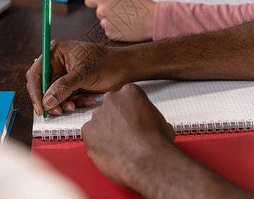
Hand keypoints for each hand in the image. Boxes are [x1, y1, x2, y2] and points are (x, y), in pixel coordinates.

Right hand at [26, 40, 129, 115]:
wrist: (125, 69)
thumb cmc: (107, 64)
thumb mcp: (84, 74)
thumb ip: (63, 87)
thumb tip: (46, 101)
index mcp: (55, 52)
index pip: (36, 73)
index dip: (36, 91)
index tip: (41, 107)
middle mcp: (57, 62)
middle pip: (42, 86)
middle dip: (51, 99)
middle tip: (59, 110)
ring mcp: (64, 74)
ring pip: (54, 95)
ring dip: (64, 102)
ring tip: (76, 104)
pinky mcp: (71, 84)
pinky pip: (65, 98)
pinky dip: (74, 102)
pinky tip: (87, 99)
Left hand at [83, 84, 253, 198]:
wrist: (155, 161)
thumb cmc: (162, 142)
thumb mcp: (162, 120)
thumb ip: (151, 114)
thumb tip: (158, 120)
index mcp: (129, 93)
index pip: (122, 98)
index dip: (127, 114)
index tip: (130, 123)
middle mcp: (111, 100)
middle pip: (109, 110)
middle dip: (116, 124)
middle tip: (128, 138)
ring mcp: (99, 116)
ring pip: (99, 124)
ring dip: (107, 134)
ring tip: (123, 148)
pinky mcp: (90, 133)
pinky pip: (92, 138)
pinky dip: (100, 146)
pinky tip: (114, 153)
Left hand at [85, 0, 155, 41]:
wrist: (152, 21)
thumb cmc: (141, 4)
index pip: (89, 0)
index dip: (93, 1)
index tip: (96, 3)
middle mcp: (102, 12)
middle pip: (99, 12)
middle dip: (107, 11)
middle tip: (121, 11)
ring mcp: (106, 25)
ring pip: (105, 22)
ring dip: (112, 21)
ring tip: (127, 19)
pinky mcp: (111, 35)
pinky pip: (111, 31)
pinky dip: (117, 29)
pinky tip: (127, 26)